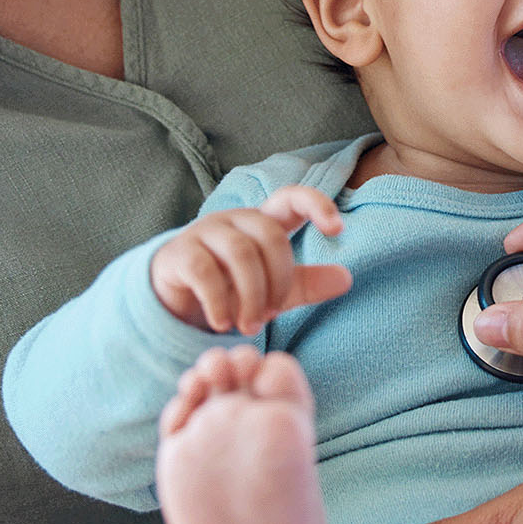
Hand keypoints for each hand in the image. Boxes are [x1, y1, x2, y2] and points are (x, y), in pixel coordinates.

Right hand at [149, 185, 351, 335]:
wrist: (176, 302)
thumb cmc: (231, 288)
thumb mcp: (274, 290)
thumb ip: (307, 283)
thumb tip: (346, 278)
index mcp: (262, 222)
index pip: (291, 197)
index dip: (316, 204)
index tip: (337, 229)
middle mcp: (234, 220)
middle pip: (269, 235)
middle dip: (277, 279)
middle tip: (271, 314)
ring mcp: (204, 232)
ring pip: (240, 253)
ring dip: (251, 295)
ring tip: (250, 326)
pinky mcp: (179, 253)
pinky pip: (205, 272)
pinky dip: (220, 303)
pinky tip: (223, 324)